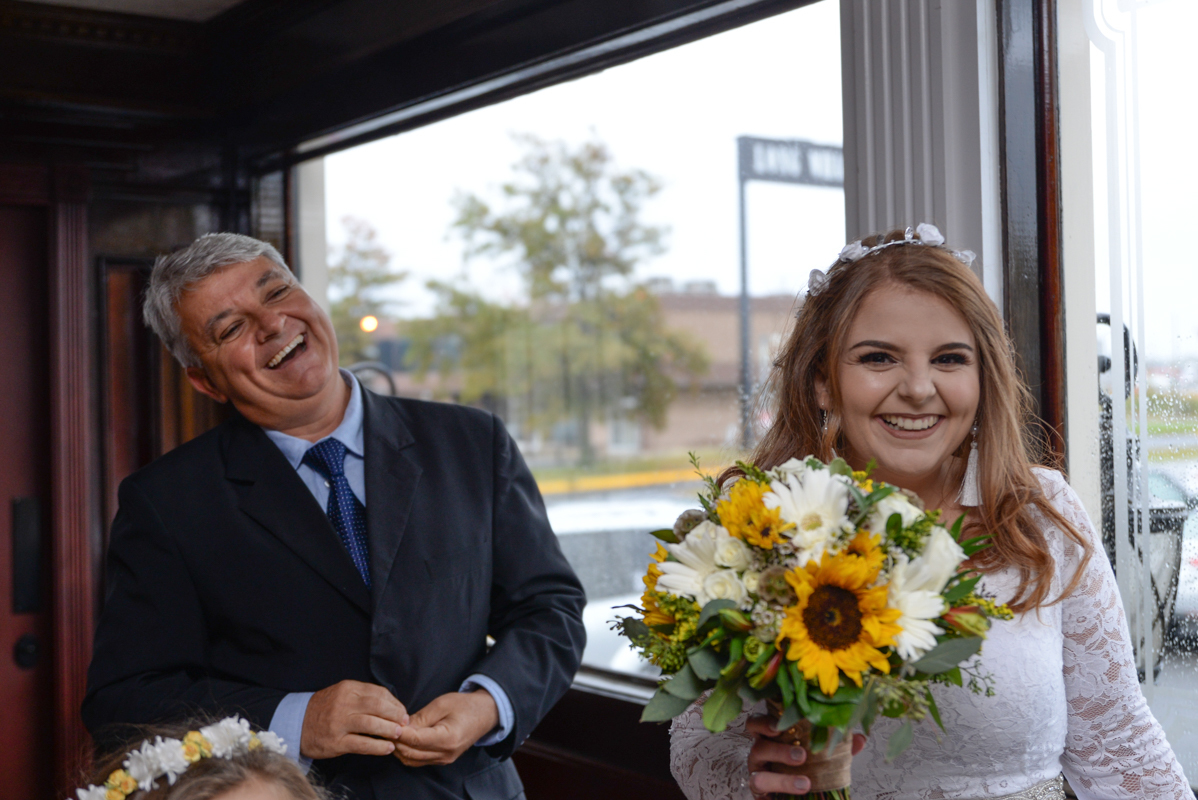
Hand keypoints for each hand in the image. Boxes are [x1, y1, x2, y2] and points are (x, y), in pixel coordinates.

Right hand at [300, 680, 409, 759]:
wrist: (298, 723)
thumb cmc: (326, 709)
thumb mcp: (342, 694)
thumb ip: (364, 696)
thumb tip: (393, 705)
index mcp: (348, 688)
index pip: (378, 693)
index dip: (395, 703)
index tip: (403, 711)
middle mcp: (343, 703)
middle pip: (377, 706)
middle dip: (395, 715)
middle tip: (404, 722)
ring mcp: (339, 723)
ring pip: (371, 724)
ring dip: (389, 730)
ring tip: (398, 734)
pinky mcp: (336, 742)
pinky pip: (362, 744)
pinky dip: (378, 747)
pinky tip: (387, 748)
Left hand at [393, 690, 499, 766]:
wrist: (485, 714)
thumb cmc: (465, 705)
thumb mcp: (442, 704)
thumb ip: (421, 717)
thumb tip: (400, 726)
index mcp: (447, 738)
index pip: (415, 740)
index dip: (398, 733)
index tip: (386, 723)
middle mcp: (445, 754)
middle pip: (410, 753)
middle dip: (395, 741)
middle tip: (384, 726)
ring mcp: (444, 759)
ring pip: (411, 760)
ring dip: (399, 748)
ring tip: (391, 732)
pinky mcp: (441, 760)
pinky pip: (418, 760)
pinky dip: (407, 752)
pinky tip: (402, 739)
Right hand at [744, 715, 866, 797]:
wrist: (807, 796)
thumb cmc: (809, 770)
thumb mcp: (824, 757)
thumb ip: (838, 747)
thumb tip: (860, 738)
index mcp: (772, 737)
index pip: (757, 723)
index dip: (763, 722)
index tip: (779, 725)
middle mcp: (760, 753)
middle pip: (757, 744)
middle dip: (778, 749)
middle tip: (802, 755)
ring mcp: (757, 773)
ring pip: (758, 771)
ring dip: (782, 777)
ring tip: (806, 783)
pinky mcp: (758, 791)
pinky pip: (759, 787)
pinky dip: (781, 787)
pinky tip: (799, 789)